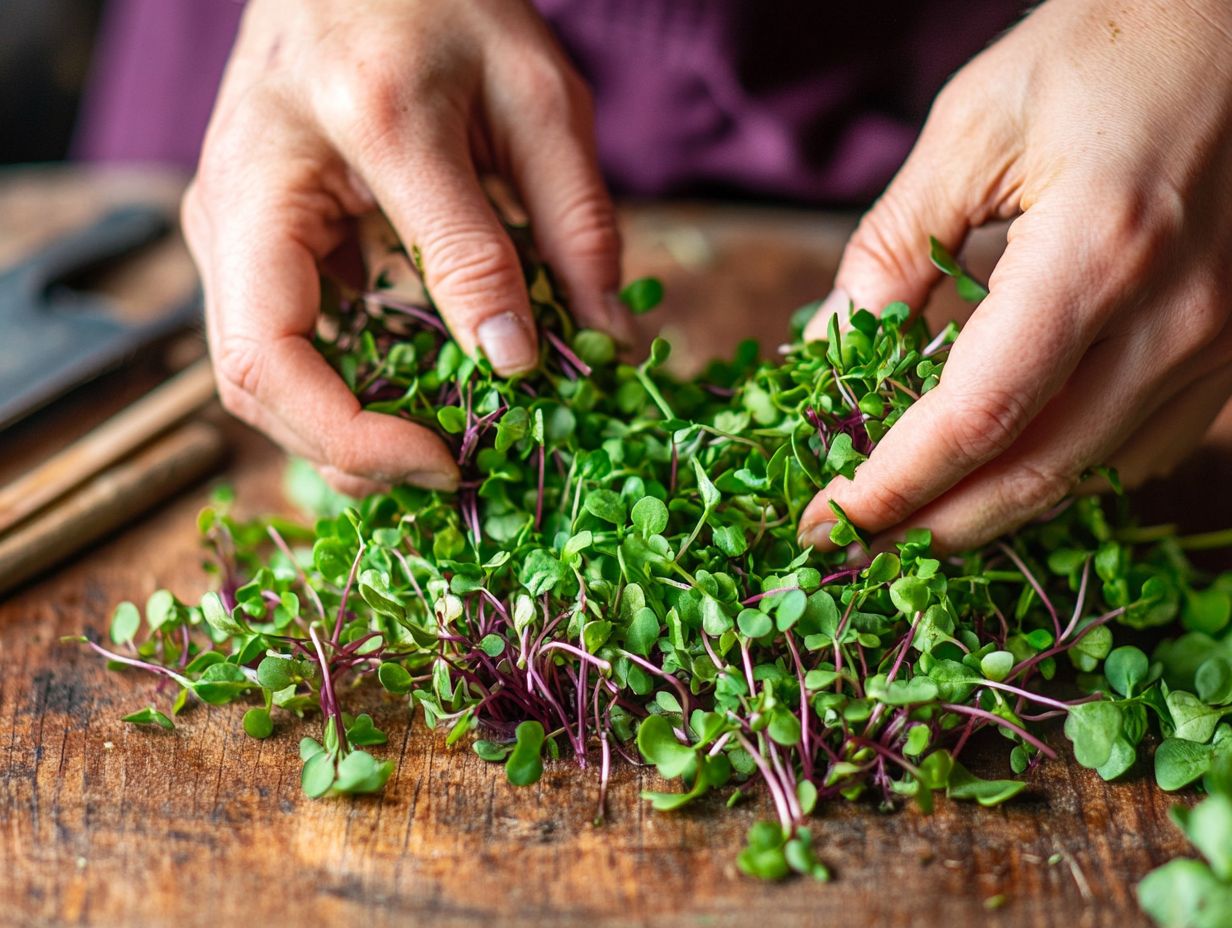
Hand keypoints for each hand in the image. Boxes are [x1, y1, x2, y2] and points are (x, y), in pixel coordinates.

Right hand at [183, 0, 626, 495]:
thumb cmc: (448, 5)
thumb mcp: (540, 100)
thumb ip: (571, 227)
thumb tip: (589, 352)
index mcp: (345, 129)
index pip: (328, 321)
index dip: (378, 430)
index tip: (466, 458)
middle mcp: (248, 183)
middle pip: (253, 374)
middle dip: (351, 453)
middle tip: (452, 473)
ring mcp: (225, 218)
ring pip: (251, 376)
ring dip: (339, 437)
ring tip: (436, 449)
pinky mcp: (238, 240)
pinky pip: (273, 348)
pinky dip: (334, 396)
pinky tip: (405, 405)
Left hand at [798, 0, 1231, 554]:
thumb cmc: (1105, 47)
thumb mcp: (970, 129)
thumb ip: (893, 248)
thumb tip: (831, 348)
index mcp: (1100, 254)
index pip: (977, 418)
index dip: (893, 484)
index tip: (828, 519)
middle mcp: (1177, 317)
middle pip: (1036, 473)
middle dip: (933, 525)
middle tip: (856, 544)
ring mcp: (1221, 340)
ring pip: (1092, 474)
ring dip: (994, 509)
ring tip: (915, 516)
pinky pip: (1144, 446)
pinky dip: (1064, 472)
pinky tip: (1007, 464)